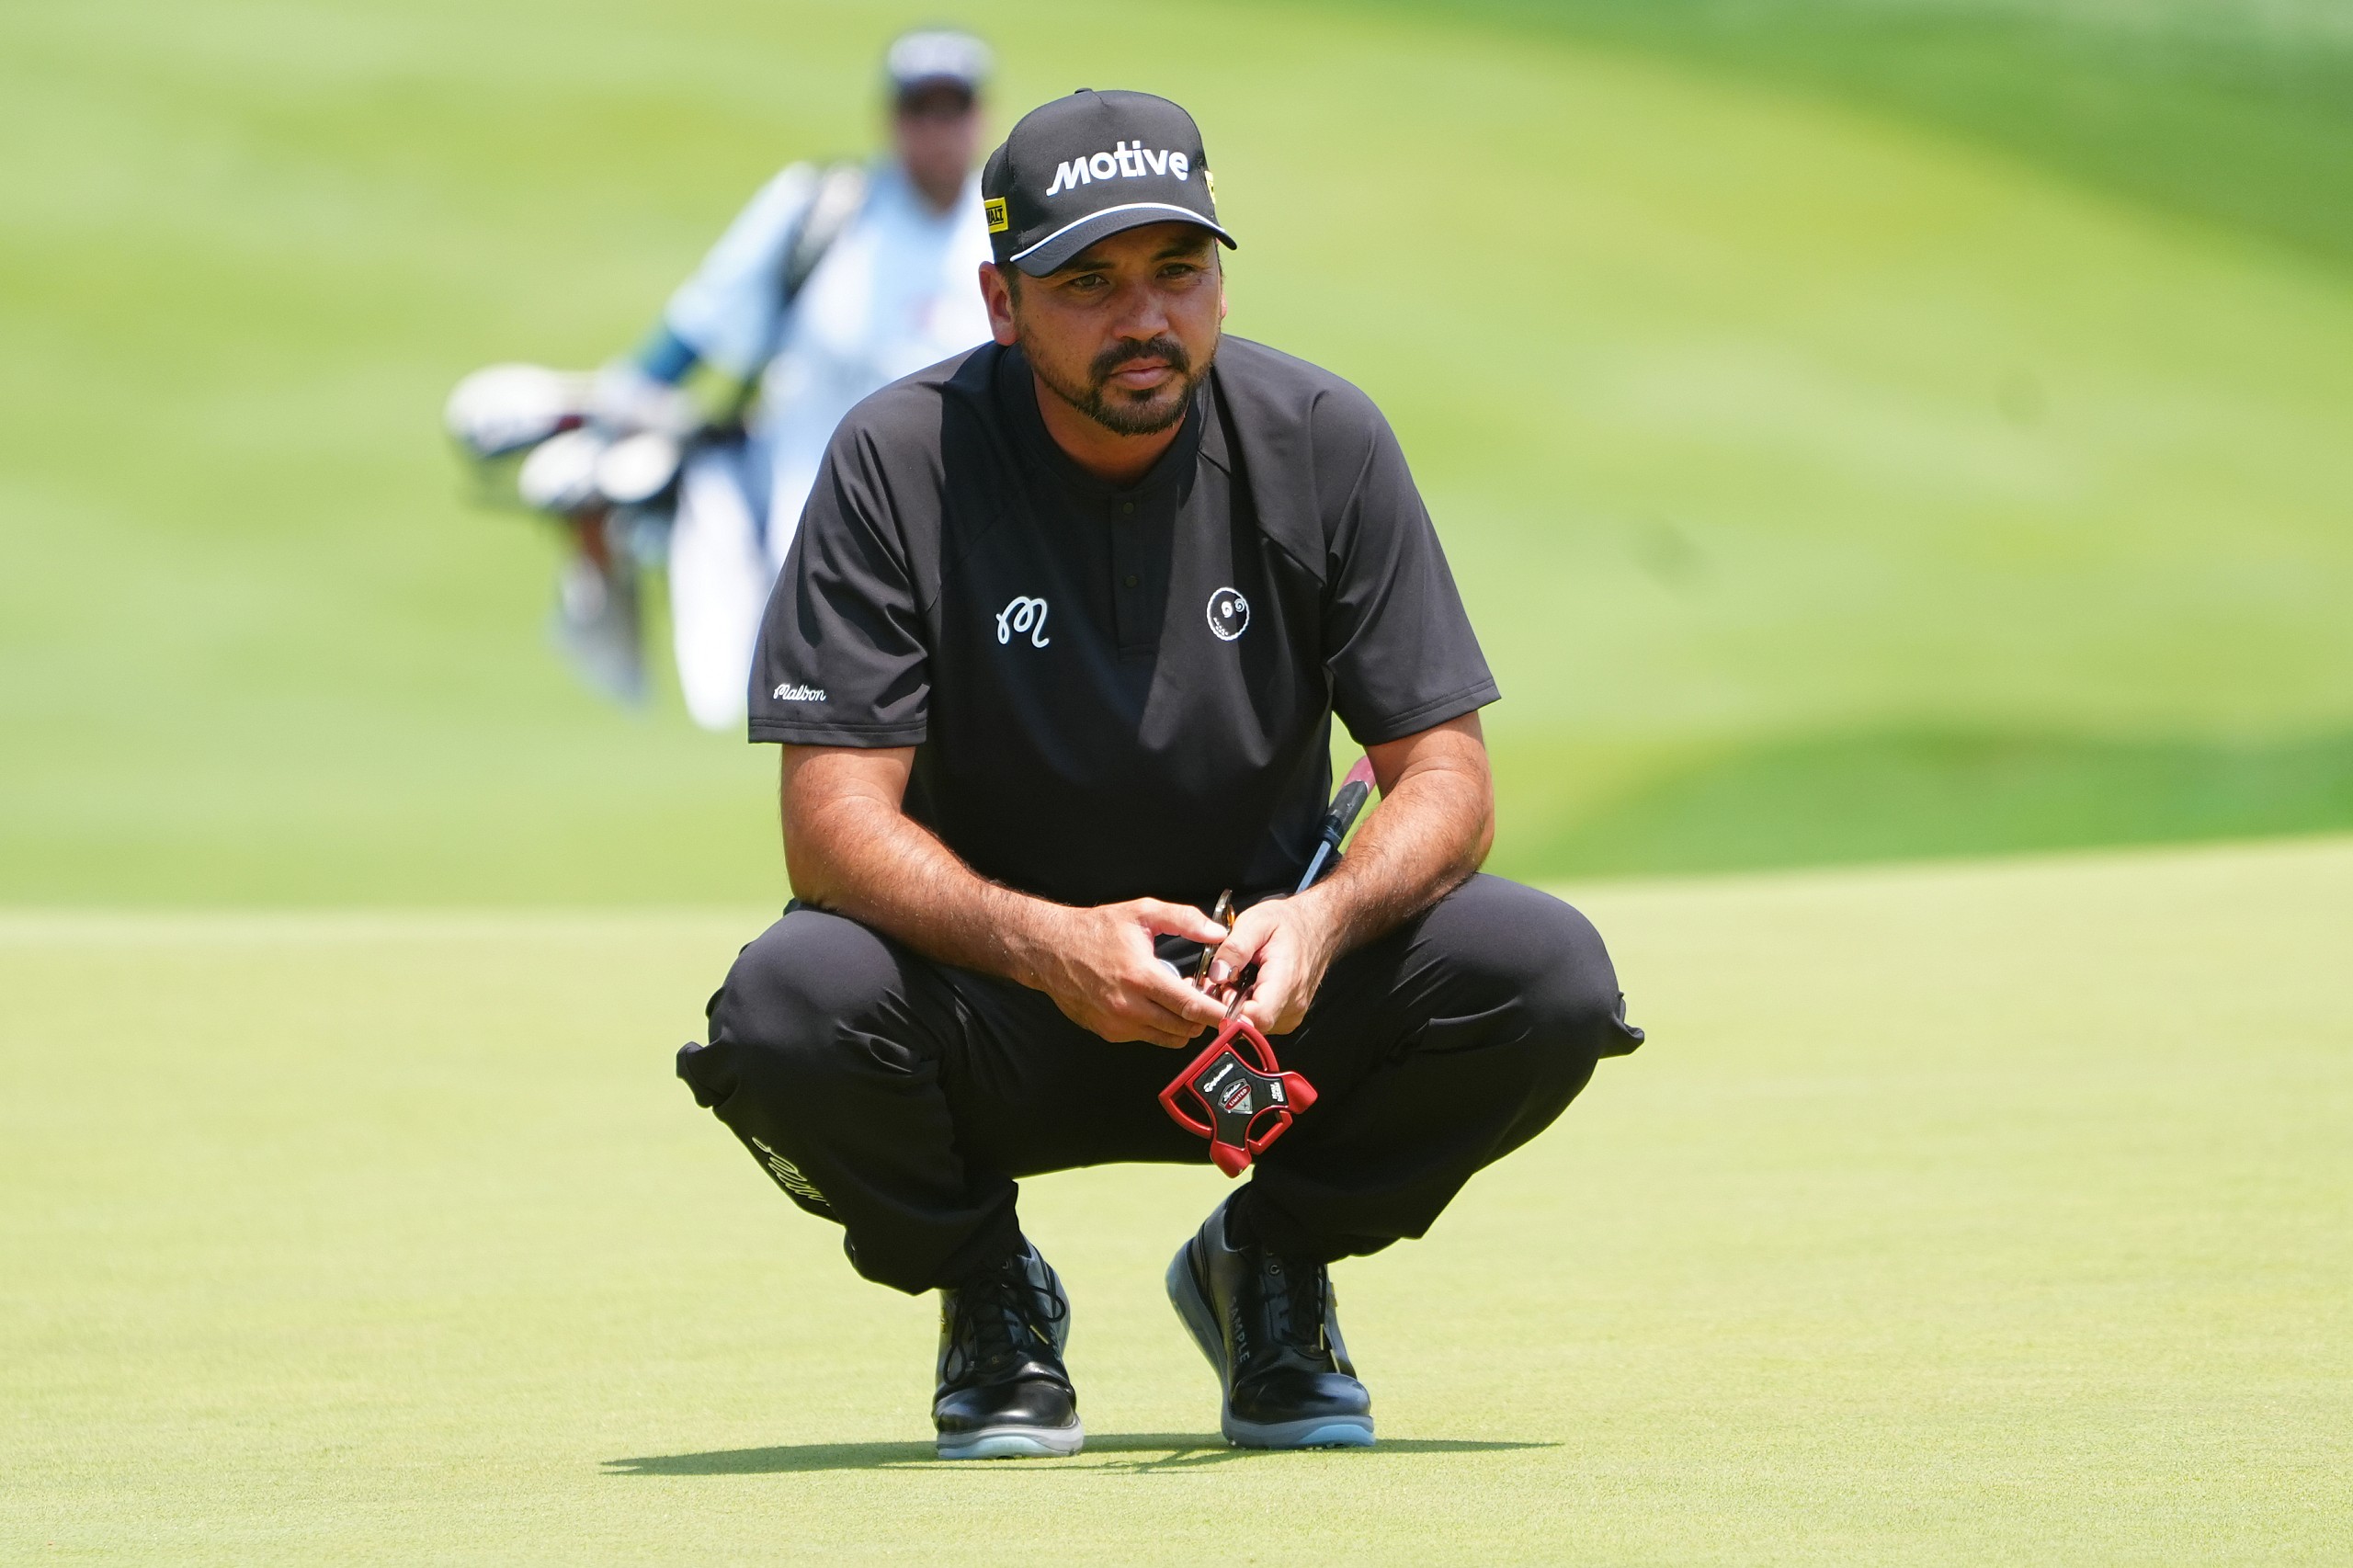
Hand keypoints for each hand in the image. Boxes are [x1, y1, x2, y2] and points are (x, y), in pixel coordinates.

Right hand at [1024, 899, 1233, 1048]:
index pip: (1189, 1006)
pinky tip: (1154, 1004)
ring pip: (1166, 1038)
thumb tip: (1218, 933)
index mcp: (1141, 976)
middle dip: (1202, 1019)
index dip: (1216, 1013)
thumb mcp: (1142, 912)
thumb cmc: (1095, 929)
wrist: (1050, 949)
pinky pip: (1145, 1037)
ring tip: (1179, 1000)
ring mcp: (1116, 1024)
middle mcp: (1128, 1006)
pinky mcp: (1107, 1033)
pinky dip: (1158, 1026)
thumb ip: (1184, 920)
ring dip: (1181, 1025)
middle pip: (1183, 1028)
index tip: (1233, 1015)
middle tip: (1207, 1001)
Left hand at [1207, 893, 1343, 1036]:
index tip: (1220, 988)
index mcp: (1286, 981)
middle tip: (1227, 975)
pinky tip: (1248, 985)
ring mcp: (1291, 1015)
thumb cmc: (1290, 923)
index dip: (1228, 1009)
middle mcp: (1292, 1005)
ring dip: (1235, 1005)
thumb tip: (1216, 975)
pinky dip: (1246, 1006)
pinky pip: (1258, 1022)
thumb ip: (1234, 948)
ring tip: (1240, 977)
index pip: (1255, 1018)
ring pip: (1250, 1025)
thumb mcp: (1257, 922)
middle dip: (1227, 1003)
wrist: (1316, 927)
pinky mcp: (1287, 1018)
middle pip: (1248, 1024)